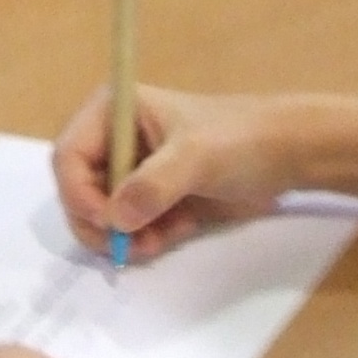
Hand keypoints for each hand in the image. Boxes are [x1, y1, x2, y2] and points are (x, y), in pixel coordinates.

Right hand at [53, 85, 292, 261]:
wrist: (289, 157)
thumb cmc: (241, 141)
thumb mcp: (196, 156)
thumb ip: (153, 185)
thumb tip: (114, 218)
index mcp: (114, 111)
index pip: (68, 156)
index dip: (77, 192)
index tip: (106, 222)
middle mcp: (115, 140)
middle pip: (77, 191)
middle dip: (98, 222)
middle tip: (123, 247)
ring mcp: (133, 172)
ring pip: (100, 215)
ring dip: (121, 237)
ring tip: (153, 244)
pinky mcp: (152, 200)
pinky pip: (128, 228)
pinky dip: (142, 239)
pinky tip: (174, 233)